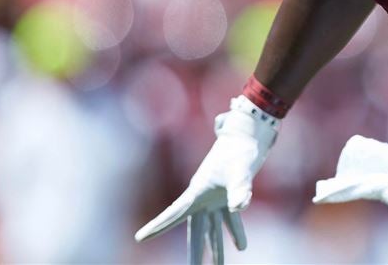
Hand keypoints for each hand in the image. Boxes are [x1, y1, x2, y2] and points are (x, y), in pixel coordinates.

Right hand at [135, 96, 278, 263]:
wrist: (247, 134)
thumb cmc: (240, 149)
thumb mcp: (241, 170)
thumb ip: (240, 189)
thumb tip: (240, 208)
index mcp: (197, 192)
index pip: (174, 213)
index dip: (157, 226)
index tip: (140, 237)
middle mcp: (203, 198)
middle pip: (196, 231)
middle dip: (195, 253)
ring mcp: (215, 198)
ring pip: (212, 228)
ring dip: (217, 248)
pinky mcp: (228, 195)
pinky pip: (229, 218)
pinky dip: (235, 232)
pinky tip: (241, 247)